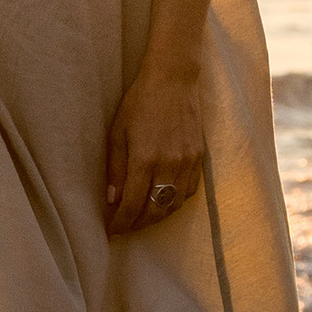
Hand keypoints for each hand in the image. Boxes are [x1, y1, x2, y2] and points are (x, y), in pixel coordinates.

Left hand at [105, 59, 204, 235]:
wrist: (174, 80)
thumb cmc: (140, 102)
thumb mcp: (118, 133)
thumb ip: (115, 169)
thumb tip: (112, 200)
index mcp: (145, 159)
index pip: (132, 204)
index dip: (121, 223)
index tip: (111, 231)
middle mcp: (169, 166)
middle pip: (154, 211)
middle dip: (138, 224)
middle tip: (124, 228)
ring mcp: (187, 163)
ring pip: (174, 205)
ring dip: (156, 217)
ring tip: (141, 218)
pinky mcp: (199, 158)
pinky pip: (188, 192)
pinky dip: (174, 202)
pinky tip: (162, 201)